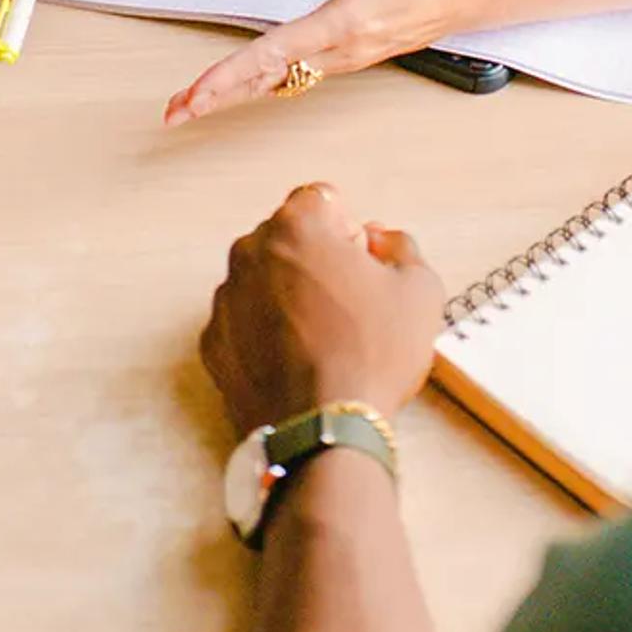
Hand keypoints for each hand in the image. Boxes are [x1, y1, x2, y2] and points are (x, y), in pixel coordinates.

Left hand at [164, 0, 498, 125]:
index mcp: (348, 22)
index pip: (277, 52)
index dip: (231, 73)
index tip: (196, 93)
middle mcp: (344, 48)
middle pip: (269, 76)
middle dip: (219, 95)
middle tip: (172, 114)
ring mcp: (348, 55)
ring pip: (280, 79)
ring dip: (235, 91)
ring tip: (193, 103)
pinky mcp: (350, 51)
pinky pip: (296, 73)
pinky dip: (261, 81)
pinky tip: (242, 85)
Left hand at [201, 184, 446, 435]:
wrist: (322, 431)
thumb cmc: (372, 354)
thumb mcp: (418, 290)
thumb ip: (400, 246)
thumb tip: (379, 239)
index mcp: (297, 226)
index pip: (321, 199)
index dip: (347, 227)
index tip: (362, 261)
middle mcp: (250, 252)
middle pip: (287, 238)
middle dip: (314, 258)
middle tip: (347, 302)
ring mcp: (225, 300)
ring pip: (261, 280)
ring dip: (287, 296)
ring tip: (323, 339)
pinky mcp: (213, 345)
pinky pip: (242, 323)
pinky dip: (264, 334)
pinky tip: (296, 362)